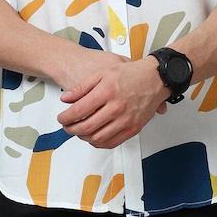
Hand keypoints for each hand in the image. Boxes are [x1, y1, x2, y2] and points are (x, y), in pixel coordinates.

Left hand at [56, 57, 170, 148]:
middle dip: (71, 129)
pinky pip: (112, 143)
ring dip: (84, 138)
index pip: (79, 111)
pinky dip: (99, 143)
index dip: (66, 117)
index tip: (61, 118)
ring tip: (79, 131)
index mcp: (107, 91)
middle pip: (86, 127)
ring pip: (98, 138)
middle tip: (66, 126)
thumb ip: (82, 87)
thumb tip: (65, 99)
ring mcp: (126, 120)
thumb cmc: (130, 74)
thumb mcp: (102, 73)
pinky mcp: (133, 128)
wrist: (154, 78)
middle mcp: (116, 107)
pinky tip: (94, 137)